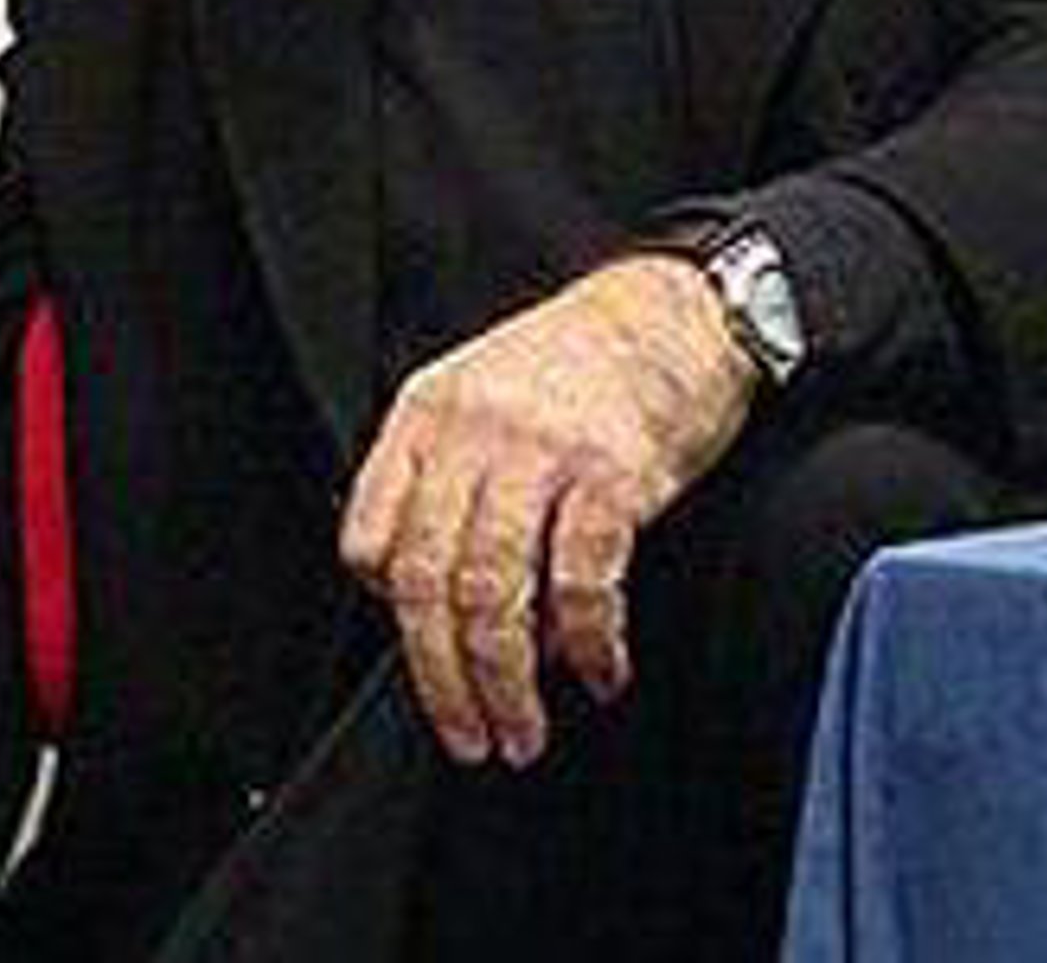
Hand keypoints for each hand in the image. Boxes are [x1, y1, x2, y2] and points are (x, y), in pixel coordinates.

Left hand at [339, 254, 756, 768]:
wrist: (676, 309)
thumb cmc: (584, 361)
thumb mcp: (484, 392)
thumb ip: (452, 477)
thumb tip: (449, 600)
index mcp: (429, 413)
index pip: (370, 536)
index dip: (392, 612)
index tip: (427, 654)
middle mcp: (475, 432)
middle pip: (428, 581)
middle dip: (444, 680)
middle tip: (471, 736)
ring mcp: (543, 452)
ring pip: (493, 595)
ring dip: (506, 683)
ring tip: (525, 730)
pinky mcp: (614, 475)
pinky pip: (582, 583)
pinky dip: (589, 644)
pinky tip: (602, 670)